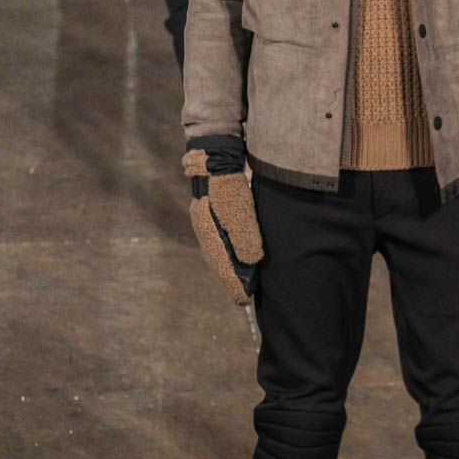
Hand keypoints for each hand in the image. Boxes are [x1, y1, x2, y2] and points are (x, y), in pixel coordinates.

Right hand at [182, 138, 262, 304]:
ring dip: (233, 266)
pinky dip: (234, 252)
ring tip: (245, 281)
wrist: (215, 157)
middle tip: (244, 297)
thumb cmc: (228, 184)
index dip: (233, 284)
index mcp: (209, 233)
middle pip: (220, 262)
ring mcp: (210, 222)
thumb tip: (252, 261)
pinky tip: (242, 256)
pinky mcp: (217, 214)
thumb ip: (245, 236)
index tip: (243, 300)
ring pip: (222, 251)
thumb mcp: (239, 210)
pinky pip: (225, 240)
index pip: (221, 266)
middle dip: (232, 279)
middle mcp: (207, 231)